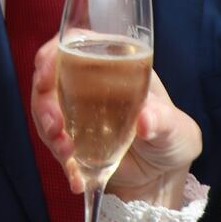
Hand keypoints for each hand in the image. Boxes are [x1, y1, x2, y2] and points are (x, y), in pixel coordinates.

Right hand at [31, 37, 201, 208]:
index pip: (75, 43)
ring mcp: (75, 112)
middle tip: (55, 126)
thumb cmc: (173, 136)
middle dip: (44, 101)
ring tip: (67, 152)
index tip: (45, 71)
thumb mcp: (176, 127)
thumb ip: (162, 120)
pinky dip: (63, 162)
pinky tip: (77, 178)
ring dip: (48, 132)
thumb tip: (145, 120)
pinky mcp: (72, 140)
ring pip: (46, 112)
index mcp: (113, 63)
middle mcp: (88, 83)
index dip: (55, 53)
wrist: (163, 174)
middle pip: (49, 79)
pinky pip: (55, 146)